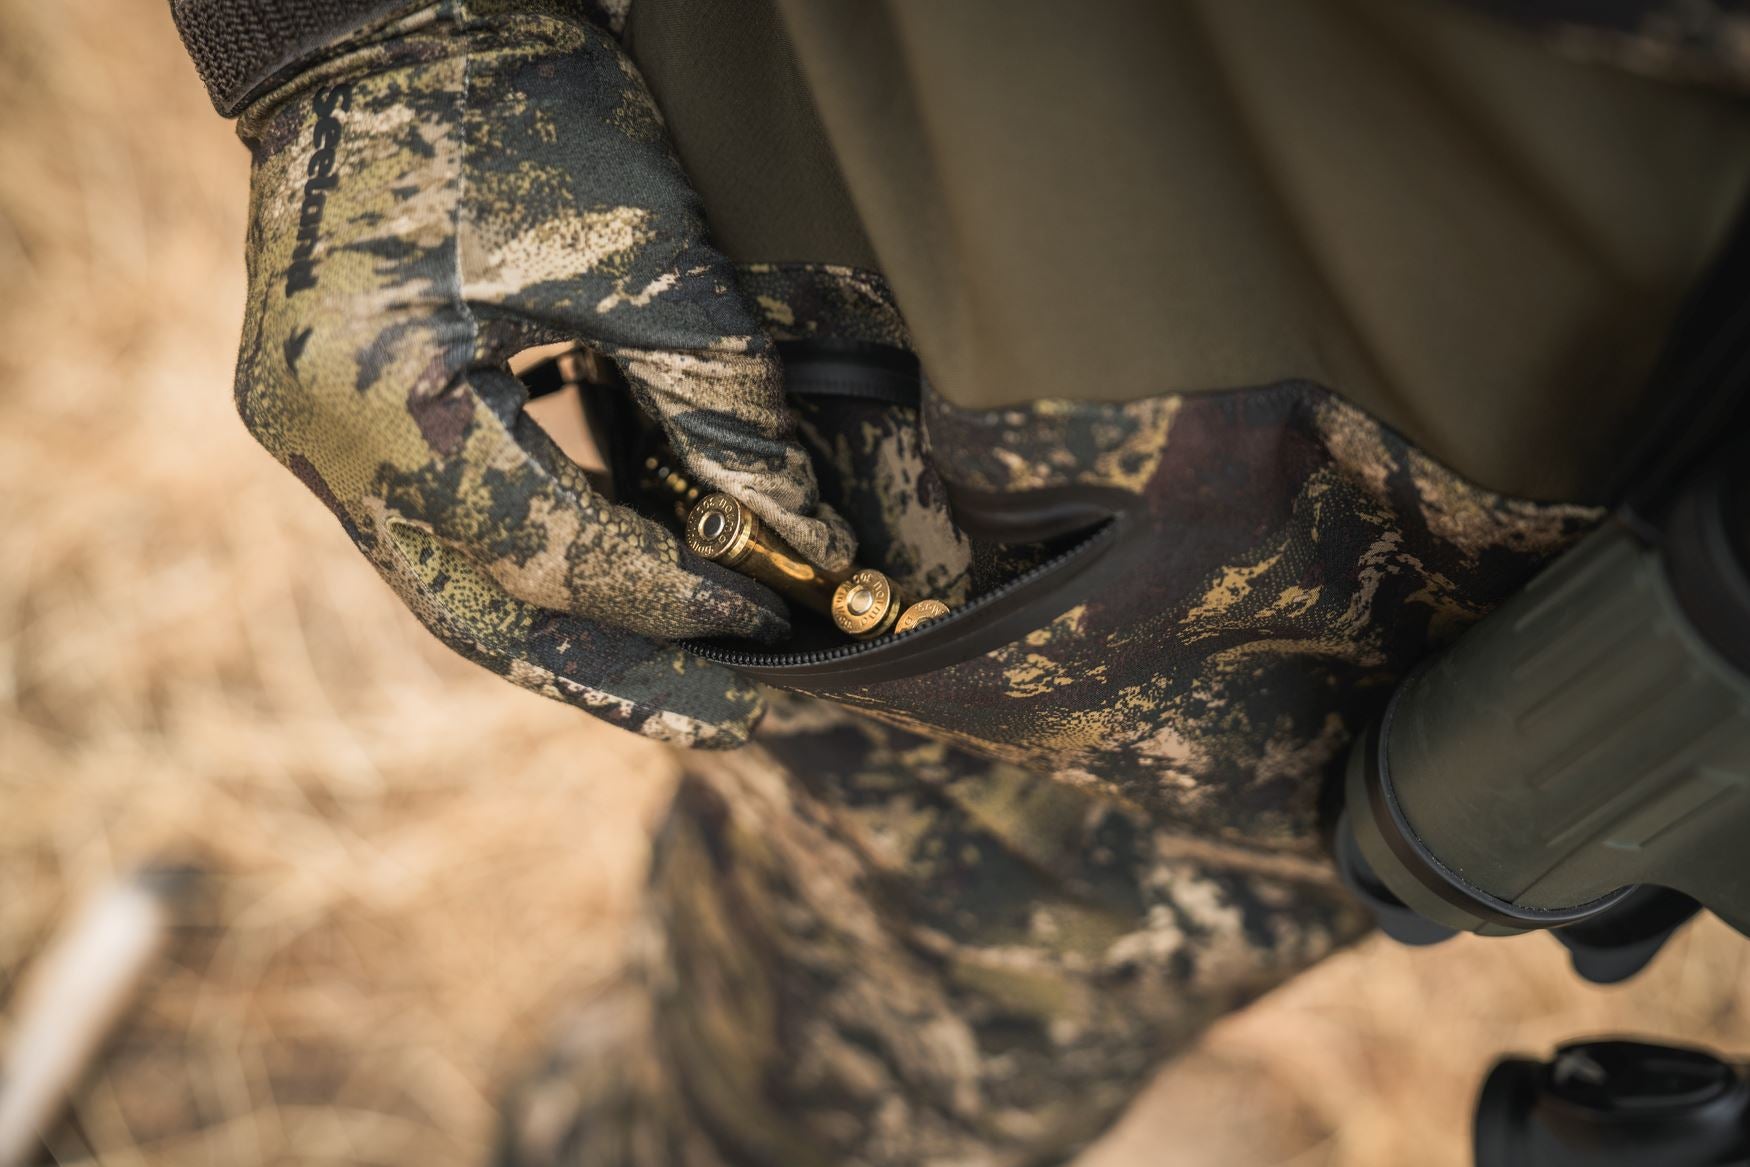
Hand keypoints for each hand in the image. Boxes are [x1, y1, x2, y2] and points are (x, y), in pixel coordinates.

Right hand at [229, 2, 852, 745]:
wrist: (395, 30)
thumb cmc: (516, 110)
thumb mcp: (640, 254)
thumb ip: (723, 407)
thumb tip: (806, 539)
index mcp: (378, 395)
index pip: (543, 552)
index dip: (668, 598)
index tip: (767, 624)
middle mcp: (320, 444)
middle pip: (482, 618)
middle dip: (618, 679)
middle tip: (732, 720)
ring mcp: (315, 441)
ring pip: (458, 596)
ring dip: (581, 643)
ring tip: (694, 684)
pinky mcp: (341, 428)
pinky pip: (445, 539)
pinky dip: (541, 576)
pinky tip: (627, 598)